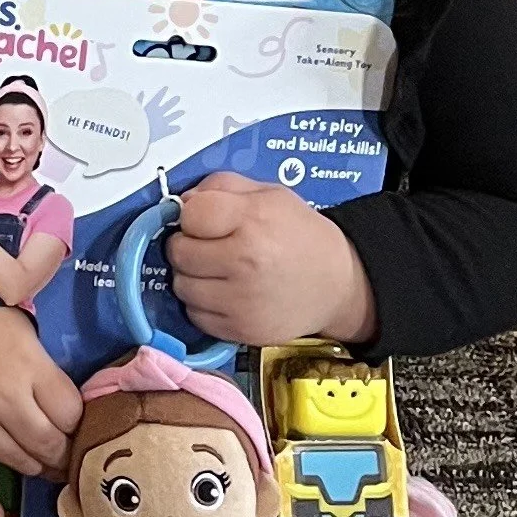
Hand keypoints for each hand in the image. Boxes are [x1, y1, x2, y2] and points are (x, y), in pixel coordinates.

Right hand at [0, 257, 82, 508]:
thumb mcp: (25, 329)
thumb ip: (49, 368)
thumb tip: (78, 405)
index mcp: (29, 367)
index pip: (72, 414)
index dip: (81, 423)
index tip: (82, 424)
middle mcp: (5, 399)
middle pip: (49, 444)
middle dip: (65, 453)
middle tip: (71, 454)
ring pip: (19, 461)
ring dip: (37, 467)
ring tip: (47, 465)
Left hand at [164, 173, 376, 347]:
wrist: (337, 285)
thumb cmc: (301, 236)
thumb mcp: (270, 194)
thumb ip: (222, 186)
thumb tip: (183, 201)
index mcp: (254, 220)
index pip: (191, 214)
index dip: (192, 214)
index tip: (204, 219)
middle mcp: (246, 262)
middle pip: (179, 252)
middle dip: (187, 245)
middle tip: (208, 245)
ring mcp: (241, 300)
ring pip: (182, 286)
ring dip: (191, 276)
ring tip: (217, 269)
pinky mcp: (240, 330)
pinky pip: (195, 315)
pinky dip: (202, 304)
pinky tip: (224, 292)